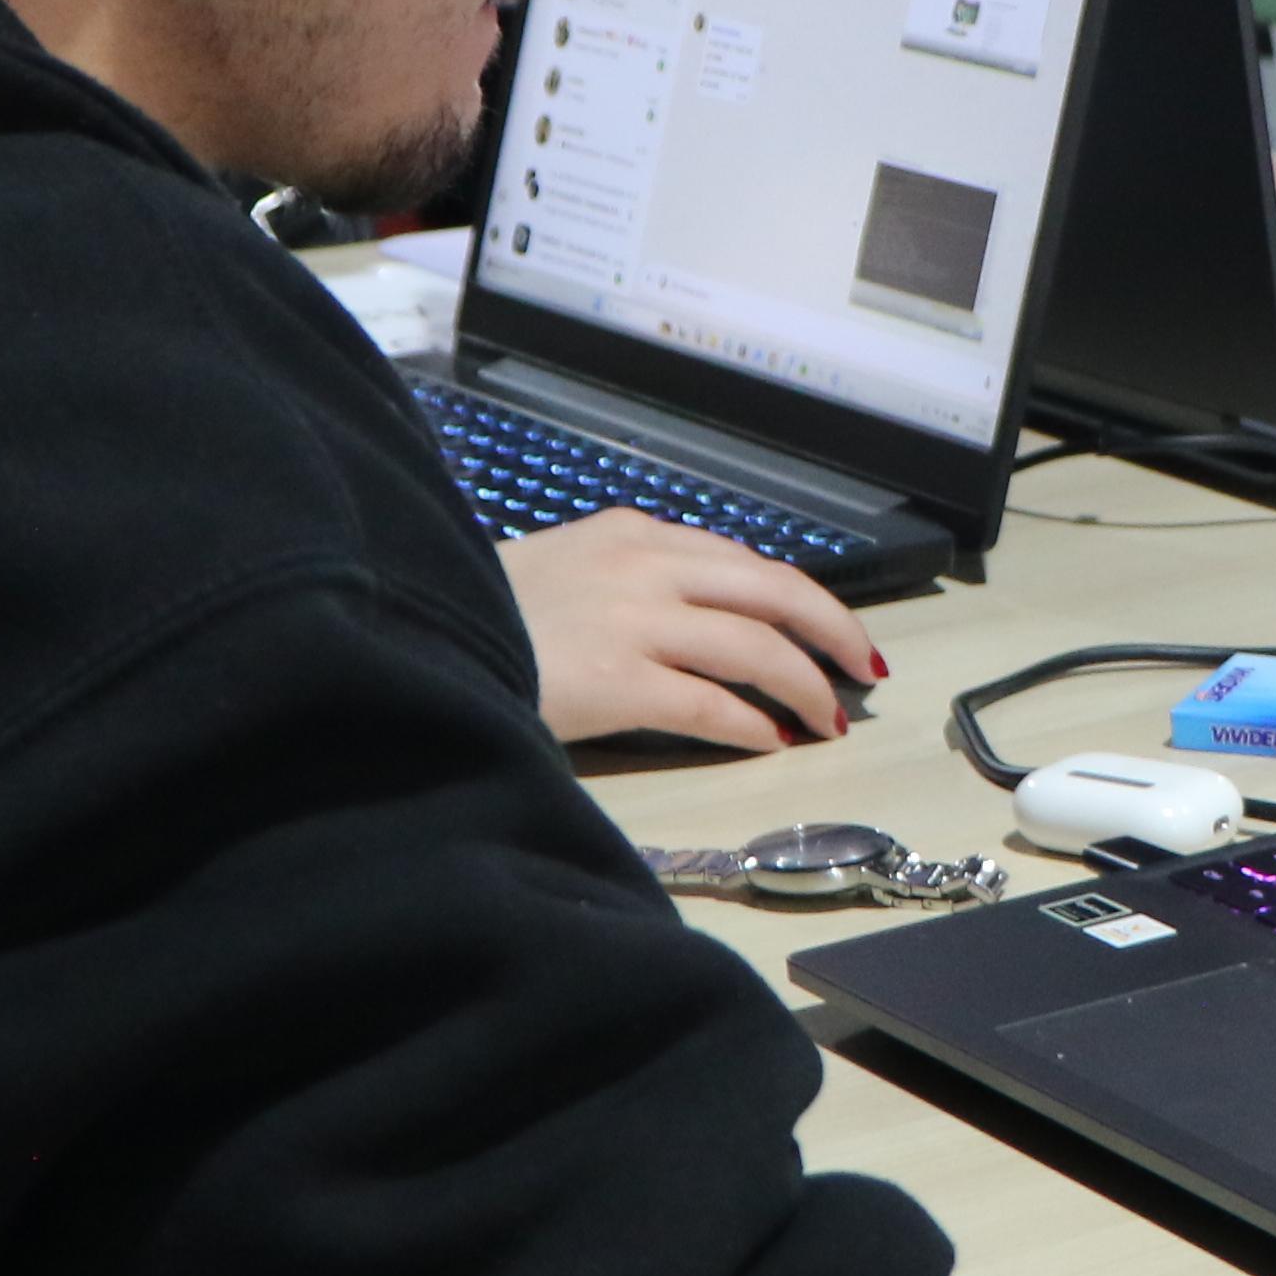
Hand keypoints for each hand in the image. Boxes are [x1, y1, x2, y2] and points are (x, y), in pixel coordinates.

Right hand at [500, 511, 881, 751]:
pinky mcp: (617, 681)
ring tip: (826, 718)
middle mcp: (643, 566)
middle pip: (774, 591)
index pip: (743, 563)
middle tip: (861, 668)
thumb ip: (628, 583)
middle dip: (831, 632)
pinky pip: (711, 704)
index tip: (825, 630)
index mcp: (631, 534)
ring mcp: (633, 621)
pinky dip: (751, 724)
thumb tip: (694, 624)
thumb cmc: (478, 613)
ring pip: (757, 648)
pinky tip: (770, 741)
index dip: (799, 600)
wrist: (414, 632)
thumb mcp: (561, 570)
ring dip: (804, 687)